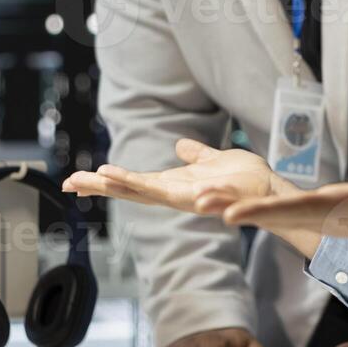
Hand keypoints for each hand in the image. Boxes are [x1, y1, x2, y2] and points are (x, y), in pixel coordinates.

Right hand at [64, 138, 291, 208]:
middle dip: (104, 186)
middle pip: (133, 190)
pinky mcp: (216, 201)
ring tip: (107, 176)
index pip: (132, 182)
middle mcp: (178, 195)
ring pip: (157, 194)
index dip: (104, 180)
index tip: (74, 179)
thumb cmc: (244, 180)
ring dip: (131, 185)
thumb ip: (196, 156)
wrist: (273, 191)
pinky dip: (175, 192)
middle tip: (73, 181)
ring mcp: (195, 199)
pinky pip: (195, 197)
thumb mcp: (214, 161)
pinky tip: (150, 184)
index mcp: (174, 185)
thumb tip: (180, 146)